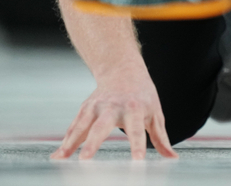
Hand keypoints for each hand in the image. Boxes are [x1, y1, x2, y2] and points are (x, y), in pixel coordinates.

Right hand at [51, 69, 177, 160]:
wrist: (122, 69)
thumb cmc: (142, 94)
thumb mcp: (155, 113)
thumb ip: (161, 138)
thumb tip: (172, 157)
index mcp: (134, 109)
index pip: (137, 131)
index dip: (137, 146)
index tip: (137, 161)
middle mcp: (113, 107)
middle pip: (102, 126)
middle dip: (92, 143)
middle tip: (85, 160)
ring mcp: (96, 106)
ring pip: (82, 125)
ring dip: (71, 142)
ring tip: (62, 159)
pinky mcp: (86, 108)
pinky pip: (74, 125)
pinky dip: (66, 139)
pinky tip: (59, 155)